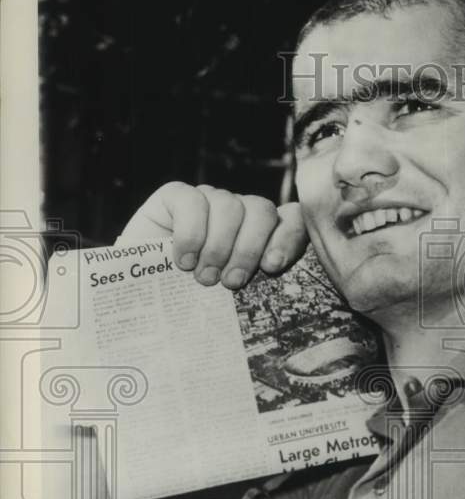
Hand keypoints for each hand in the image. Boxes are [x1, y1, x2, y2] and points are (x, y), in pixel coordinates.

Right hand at [118, 182, 308, 288]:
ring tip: (204, 277)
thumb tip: (276, 286)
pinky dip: (191, 234)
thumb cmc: (187, 302)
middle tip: (230, 283)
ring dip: (218, 246)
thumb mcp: (228, 299)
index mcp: (259, 234)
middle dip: (248, 249)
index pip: (291, 219)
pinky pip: (193, 201)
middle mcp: (237, 213)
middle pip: (262, 211)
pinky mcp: (176, 196)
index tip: (272, 266)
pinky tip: (182, 259)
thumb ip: (253, 284)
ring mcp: (208, 201)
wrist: (139, 298)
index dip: (288, 237)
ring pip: (230, 205)